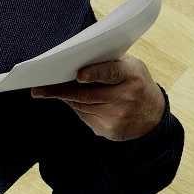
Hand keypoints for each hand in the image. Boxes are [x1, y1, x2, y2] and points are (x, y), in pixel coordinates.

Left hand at [31, 56, 164, 140]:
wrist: (153, 115)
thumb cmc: (135, 82)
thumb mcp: (129, 67)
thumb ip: (106, 63)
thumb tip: (72, 62)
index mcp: (132, 75)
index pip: (112, 72)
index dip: (96, 73)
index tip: (79, 75)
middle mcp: (127, 97)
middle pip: (88, 94)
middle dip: (62, 90)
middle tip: (39, 88)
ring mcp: (118, 116)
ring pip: (82, 106)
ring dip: (65, 97)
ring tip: (46, 90)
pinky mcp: (111, 131)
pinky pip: (85, 117)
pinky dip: (76, 107)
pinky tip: (71, 101)